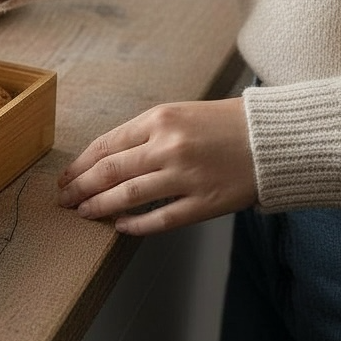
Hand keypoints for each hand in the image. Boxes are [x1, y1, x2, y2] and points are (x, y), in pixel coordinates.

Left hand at [56, 97, 256, 234]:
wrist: (276, 138)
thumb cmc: (225, 124)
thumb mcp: (179, 114)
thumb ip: (144, 134)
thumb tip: (106, 158)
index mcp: (159, 120)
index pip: (105, 145)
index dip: (79, 165)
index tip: (64, 177)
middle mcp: (169, 146)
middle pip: (109, 171)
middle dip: (80, 188)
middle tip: (63, 200)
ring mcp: (187, 176)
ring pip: (129, 195)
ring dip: (100, 206)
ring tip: (83, 213)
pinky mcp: (205, 202)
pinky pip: (161, 218)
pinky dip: (136, 225)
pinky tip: (120, 227)